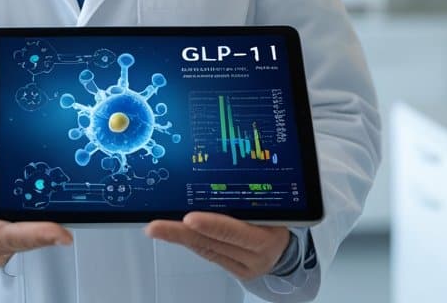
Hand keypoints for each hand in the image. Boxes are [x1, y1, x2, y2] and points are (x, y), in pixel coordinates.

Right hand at [0, 140, 71, 267]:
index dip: (28, 234)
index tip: (55, 229)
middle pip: (14, 243)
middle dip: (43, 237)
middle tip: (70, 226)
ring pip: (21, 246)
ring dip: (43, 237)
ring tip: (67, 220)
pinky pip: (22, 242)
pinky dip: (39, 233)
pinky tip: (54, 219)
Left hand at [145, 213, 290, 280]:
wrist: (291, 250)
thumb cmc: (282, 221)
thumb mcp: (278, 207)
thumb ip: (253, 199)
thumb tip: (220, 177)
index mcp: (268, 237)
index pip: (235, 231)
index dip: (211, 225)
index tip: (189, 218)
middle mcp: (255, 255)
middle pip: (213, 242)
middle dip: (180, 232)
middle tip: (155, 226)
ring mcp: (244, 265)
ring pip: (206, 249)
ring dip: (179, 238)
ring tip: (156, 228)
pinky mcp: (235, 270)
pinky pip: (209, 255)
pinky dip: (191, 242)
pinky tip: (174, 234)